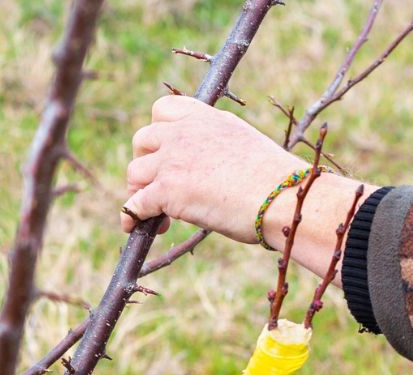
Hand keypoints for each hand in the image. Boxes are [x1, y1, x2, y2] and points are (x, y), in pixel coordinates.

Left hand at [122, 96, 298, 242]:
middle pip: (141, 139)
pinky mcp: (167, 190)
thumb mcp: (244, 145)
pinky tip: (134, 227)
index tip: (164, 152)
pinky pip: (134, 203)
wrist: (282, 197)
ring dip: (137, 193)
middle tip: (155, 186)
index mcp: (206, 118)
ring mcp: (173, 160)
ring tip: (157, 216)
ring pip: (134, 172)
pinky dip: (131, 216)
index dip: (157, 132)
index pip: (163, 109)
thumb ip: (218, 146)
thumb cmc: (276, 181)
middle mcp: (185, 133)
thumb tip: (210, 171)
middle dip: (144, 163)